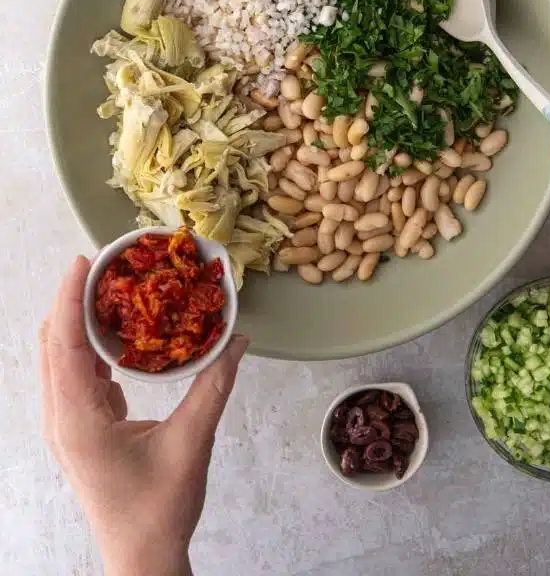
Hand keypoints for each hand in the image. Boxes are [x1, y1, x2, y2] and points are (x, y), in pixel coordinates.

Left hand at [41, 256, 249, 575]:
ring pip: (63, 360)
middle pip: (55, 345)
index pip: (65, 344)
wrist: (141, 554)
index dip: (71, 298)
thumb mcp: (191, 442)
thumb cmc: (158, 507)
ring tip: (111, 290)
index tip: (84, 261)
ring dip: (81, 323)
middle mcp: (62, 417)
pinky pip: (79, 377)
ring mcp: (69, 425)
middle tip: (103, 266)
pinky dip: (93, 348)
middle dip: (73, 301)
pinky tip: (120, 333)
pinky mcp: (83, 430)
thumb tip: (237, 340)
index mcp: (77, 419)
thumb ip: (214, 387)